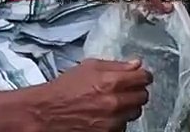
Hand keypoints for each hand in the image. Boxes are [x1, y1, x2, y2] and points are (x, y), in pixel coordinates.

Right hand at [30, 58, 152, 130]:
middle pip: (143, 96)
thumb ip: (116, 65)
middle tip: (127, 90)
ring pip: (135, 113)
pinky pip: (123, 126)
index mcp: (112, 82)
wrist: (45, 113)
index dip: (143, 76)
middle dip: (137, 91)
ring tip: (113, 104)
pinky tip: (106, 116)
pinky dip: (118, 121)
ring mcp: (111, 121)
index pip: (144, 78)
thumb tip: (137, 64)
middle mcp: (115, 102)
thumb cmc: (65, 88)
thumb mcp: (89, 67)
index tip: (140, 77)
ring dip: (128, 107)